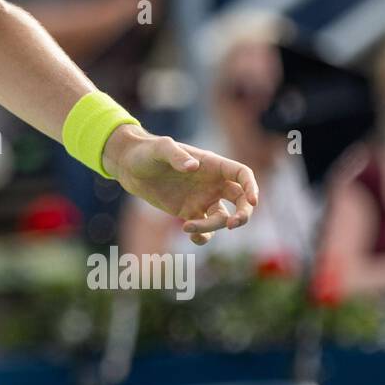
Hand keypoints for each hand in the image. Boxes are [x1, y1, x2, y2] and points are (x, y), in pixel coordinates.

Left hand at [102, 126, 258, 244]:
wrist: (131, 167)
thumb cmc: (148, 152)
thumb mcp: (160, 149)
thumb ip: (176, 155)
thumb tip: (193, 167)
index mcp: (212, 164)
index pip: (242, 174)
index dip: (251, 187)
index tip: (253, 201)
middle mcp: (213, 183)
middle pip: (241, 199)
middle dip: (244, 213)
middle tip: (234, 224)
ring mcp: (203, 199)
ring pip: (221, 218)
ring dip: (212, 226)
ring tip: (188, 226)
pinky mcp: (190, 212)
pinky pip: (205, 229)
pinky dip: (202, 236)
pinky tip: (189, 234)